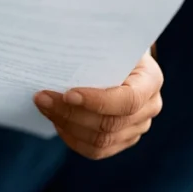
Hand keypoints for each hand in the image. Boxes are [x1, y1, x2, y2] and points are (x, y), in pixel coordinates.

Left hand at [34, 52, 163, 159]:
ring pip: (100, 140)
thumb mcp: (107, 40)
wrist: (119, 58)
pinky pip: (96, 151)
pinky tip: (57, 122)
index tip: (68, 94)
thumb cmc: (110, 46)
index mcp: (150, 79)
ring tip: (45, 106)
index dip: (97, 102)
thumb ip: (93, 46)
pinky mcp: (123, 139)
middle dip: (71, 112)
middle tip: (42, 98)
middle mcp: (150, 106)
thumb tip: (61, 41)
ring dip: (67, 125)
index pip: (128, 100)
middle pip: (110, 124)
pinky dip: (73, 138)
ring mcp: (138, 127)